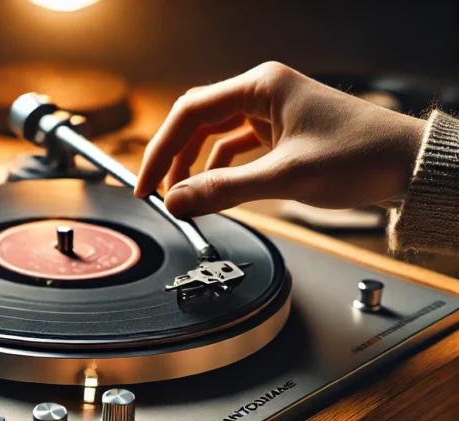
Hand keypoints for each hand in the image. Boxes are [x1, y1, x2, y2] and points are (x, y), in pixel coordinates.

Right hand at [135, 62, 426, 218]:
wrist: (410, 166)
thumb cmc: (360, 157)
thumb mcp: (284, 178)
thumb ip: (222, 190)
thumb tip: (176, 201)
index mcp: (261, 86)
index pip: (189, 112)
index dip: (160, 150)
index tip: (145, 184)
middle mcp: (264, 91)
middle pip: (197, 121)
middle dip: (174, 158)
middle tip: (158, 194)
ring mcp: (273, 110)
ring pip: (214, 135)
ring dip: (195, 165)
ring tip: (183, 196)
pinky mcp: (282, 131)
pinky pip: (236, 147)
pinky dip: (219, 168)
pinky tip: (213, 189)